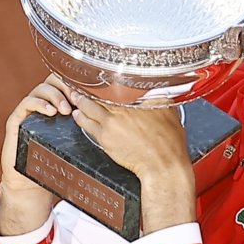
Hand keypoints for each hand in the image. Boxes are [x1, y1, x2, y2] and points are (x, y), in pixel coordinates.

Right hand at [0, 75, 75, 234]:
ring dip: (55, 96)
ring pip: (41, 89)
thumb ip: (89, 129)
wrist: (30, 182)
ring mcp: (29, 110)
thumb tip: (116, 118)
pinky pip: (27, 103)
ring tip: (65, 110)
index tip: (90, 91)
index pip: (66, 83)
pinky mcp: (16, 118)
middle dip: (66, 86)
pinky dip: (39, 104)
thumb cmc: (55, 163)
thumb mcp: (76, 143)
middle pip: (53, 80)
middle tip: (76, 98)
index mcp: (58, 105)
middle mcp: (43, 104)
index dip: (78, 83)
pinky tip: (50, 111)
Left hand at [69, 92, 196, 232]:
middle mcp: (118, 112)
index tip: (96, 78)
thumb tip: (153, 91)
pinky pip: (88, 126)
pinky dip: (81, 119)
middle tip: (78, 86)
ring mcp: (109, 127)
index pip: (109, 87)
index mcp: (133, 102)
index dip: (100, 82)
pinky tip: (79, 116)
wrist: (162, 165)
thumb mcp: (167, 110)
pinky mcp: (105, 140)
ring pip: (88, 111)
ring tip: (75, 99)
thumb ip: (157, 97)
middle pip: (95, 97)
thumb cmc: (167, 142)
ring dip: (80, 104)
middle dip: (85, 91)